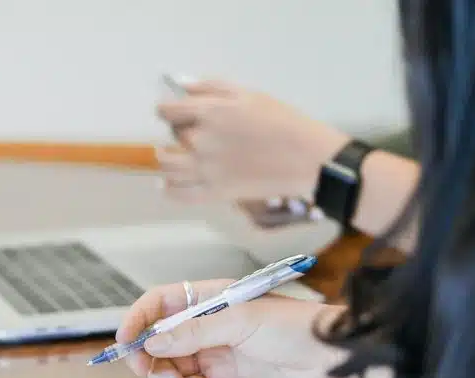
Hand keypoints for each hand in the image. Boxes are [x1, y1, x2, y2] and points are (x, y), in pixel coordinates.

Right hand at [116, 279, 350, 377]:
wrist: (336, 365)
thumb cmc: (298, 328)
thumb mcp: (241, 320)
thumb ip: (194, 332)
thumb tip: (153, 341)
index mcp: (211, 301)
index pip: (162, 304)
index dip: (139, 318)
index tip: (125, 338)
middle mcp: (208, 330)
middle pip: (158, 340)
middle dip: (145, 354)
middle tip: (143, 367)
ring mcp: (214, 359)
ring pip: (169, 368)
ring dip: (162, 376)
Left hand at [155, 80, 349, 202]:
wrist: (308, 158)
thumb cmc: (282, 121)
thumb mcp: (248, 94)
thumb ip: (210, 88)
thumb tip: (181, 87)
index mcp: (209, 112)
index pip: (167, 110)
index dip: (168, 109)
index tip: (174, 111)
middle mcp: (200, 141)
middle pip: (171, 136)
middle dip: (178, 132)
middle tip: (193, 132)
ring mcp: (205, 170)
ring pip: (167, 167)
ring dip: (167, 160)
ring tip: (175, 157)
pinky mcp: (214, 193)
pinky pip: (179, 194)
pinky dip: (169, 189)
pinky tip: (169, 184)